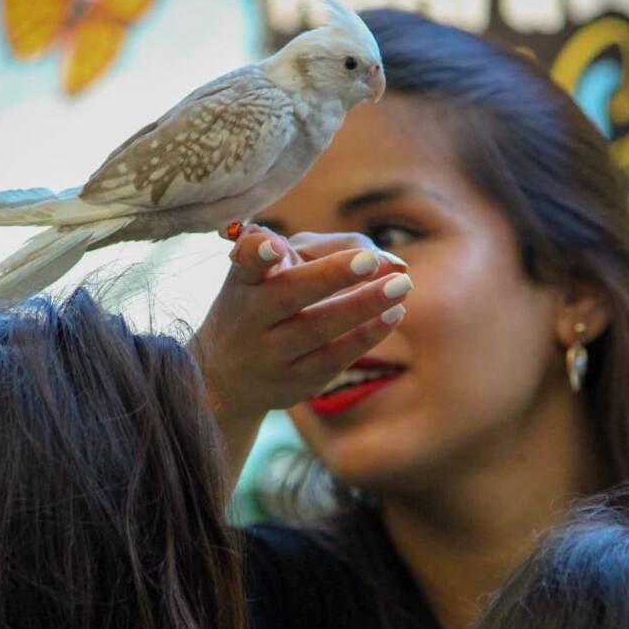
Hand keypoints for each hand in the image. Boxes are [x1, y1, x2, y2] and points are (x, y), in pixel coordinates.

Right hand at [190, 226, 410, 475]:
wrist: (227, 377)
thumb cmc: (265, 303)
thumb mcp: (280, 268)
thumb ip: (327, 250)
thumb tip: (385, 259)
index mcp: (246, 280)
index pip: (246, 263)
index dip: (256, 252)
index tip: (273, 246)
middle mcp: (251, 317)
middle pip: (288, 296)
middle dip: (330, 276)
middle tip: (371, 260)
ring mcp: (271, 354)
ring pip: (317, 330)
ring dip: (362, 306)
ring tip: (402, 285)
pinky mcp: (295, 382)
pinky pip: (334, 358)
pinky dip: (366, 336)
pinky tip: (395, 314)